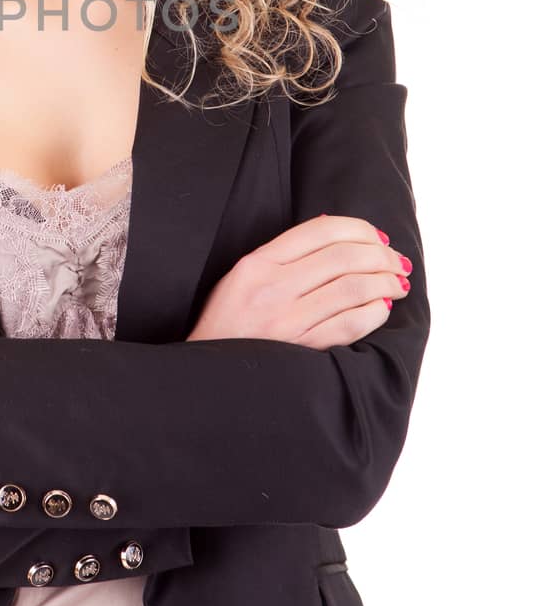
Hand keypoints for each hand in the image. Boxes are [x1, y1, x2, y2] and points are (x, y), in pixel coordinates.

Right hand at [186, 214, 411, 350]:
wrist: (208, 376)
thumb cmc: (226, 324)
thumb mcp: (240, 278)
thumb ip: (281, 256)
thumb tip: (332, 230)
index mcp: (256, 263)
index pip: (320, 231)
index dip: (359, 229)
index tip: (377, 237)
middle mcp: (271, 288)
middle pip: (344, 257)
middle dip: (381, 256)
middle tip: (397, 262)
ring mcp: (286, 321)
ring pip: (353, 289)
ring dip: (385, 283)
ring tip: (398, 283)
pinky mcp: (300, 351)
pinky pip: (349, 325)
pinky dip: (374, 313)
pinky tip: (382, 309)